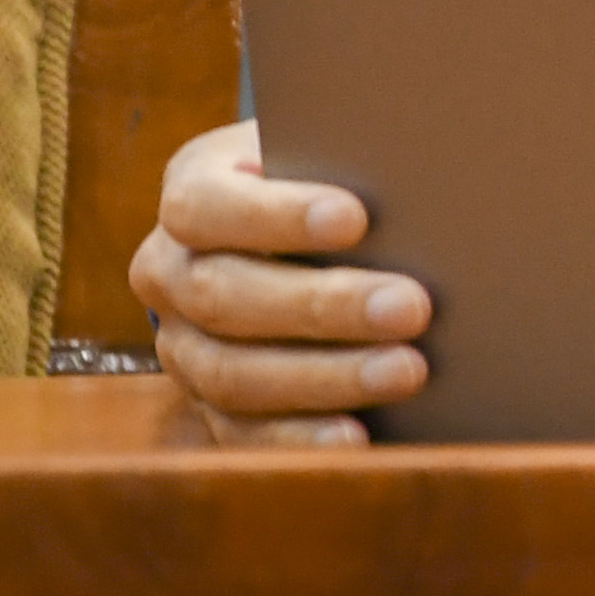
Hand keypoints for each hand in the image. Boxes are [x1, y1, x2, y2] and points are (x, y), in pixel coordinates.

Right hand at [131, 122, 429, 444]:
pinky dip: (301, 438)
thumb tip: (424, 181)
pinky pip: (241, 433)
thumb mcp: (329, 156)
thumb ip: (354, 164)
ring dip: (325, 377)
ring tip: (408, 371)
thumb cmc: (329, 184)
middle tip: (412, 306)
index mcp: (191, 196)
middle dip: (323, 306)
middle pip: (226, 296)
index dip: (277, 216)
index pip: (208, 207)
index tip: (356, 217)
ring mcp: (182, 346)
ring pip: (233, 372)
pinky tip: (360, 435)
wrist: (298, 238)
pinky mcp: (208, 405)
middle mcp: (170, 274)